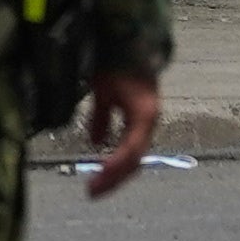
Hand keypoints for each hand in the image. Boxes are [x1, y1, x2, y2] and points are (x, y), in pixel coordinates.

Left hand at [78, 66, 167, 198]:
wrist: (136, 48)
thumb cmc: (119, 64)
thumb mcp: (104, 89)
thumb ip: (100, 116)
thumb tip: (95, 143)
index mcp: (144, 116)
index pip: (131, 151)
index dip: (114, 167)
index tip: (96, 179)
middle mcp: (149, 124)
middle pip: (134, 161)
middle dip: (113, 178)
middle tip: (90, 192)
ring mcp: (147, 126)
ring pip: (133, 159)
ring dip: (115, 175)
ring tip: (95, 188)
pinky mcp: (141, 124)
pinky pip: (130, 150)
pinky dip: (117, 163)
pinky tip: (102, 172)